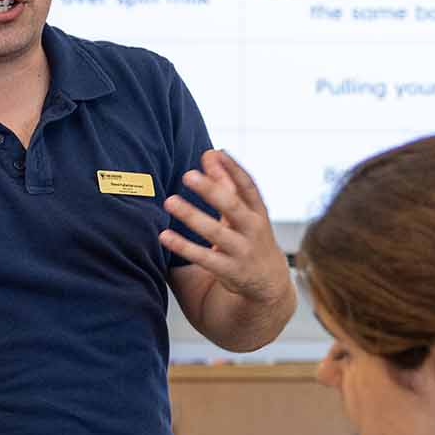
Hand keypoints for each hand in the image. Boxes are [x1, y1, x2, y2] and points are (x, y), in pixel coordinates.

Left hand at [160, 150, 290, 307]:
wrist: (269, 282)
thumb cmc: (251, 236)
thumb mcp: (246, 211)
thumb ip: (227, 184)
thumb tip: (211, 153)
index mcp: (258, 211)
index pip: (248, 186)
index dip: (233, 169)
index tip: (215, 154)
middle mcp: (253, 229)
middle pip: (232, 206)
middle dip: (211, 190)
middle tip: (188, 175)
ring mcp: (242, 250)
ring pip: (215, 232)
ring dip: (192, 216)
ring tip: (170, 201)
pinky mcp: (229, 270)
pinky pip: (203, 257)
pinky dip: (183, 246)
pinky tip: (164, 235)